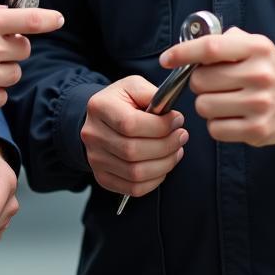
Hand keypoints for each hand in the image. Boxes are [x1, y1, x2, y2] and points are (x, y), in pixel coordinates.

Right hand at [80, 76, 188, 198]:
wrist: (100, 119)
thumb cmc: (121, 102)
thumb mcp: (133, 86)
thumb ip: (150, 94)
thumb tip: (170, 114)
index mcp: (99, 107)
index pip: (130, 124)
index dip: (159, 126)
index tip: (177, 120)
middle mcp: (93, 135)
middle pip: (133, 151)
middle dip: (165, 145)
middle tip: (181, 136)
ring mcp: (95, 159)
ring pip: (135, 173)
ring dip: (164, 164)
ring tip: (176, 150)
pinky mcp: (103, 177)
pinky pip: (134, 188)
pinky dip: (155, 180)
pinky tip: (163, 165)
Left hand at [159, 26, 274, 145]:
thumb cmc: (269, 68)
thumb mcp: (253, 44)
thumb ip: (223, 41)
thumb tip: (188, 47)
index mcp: (256, 49)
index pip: (210, 48)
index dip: (182, 53)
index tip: (167, 59)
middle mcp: (259, 76)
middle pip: (200, 81)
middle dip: (199, 82)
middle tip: (213, 82)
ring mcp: (260, 106)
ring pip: (204, 107)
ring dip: (207, 103)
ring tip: (223, 99)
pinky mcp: (259, 131)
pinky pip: (215, 129)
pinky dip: (216, 123)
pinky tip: (230, 115)